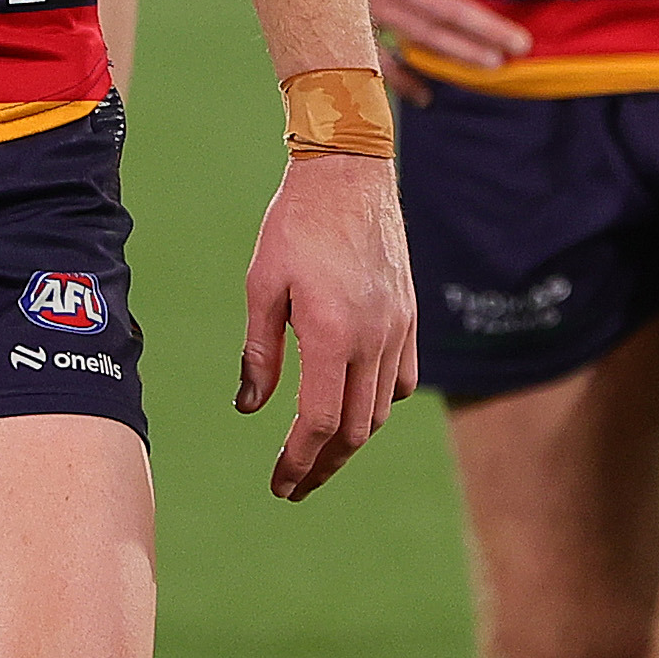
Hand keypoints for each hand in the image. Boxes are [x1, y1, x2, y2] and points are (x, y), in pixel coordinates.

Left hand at [237, 150, 414, 501]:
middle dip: (323, 464)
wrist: (349, 173)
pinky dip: (377, 405)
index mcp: (332, 334)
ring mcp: (398, 329)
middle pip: (354, 429)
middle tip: (295, 484)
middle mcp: (373, 339)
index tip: (281, 484)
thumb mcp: (262, 286)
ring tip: (319, 454)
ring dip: (350, 440)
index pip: (318, 422)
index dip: (299, 462)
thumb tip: (250, 407)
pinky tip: (352, 406)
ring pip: (380, 411)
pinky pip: (402, 381)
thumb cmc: (296, 224)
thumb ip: (260, 352)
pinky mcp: (409, 316)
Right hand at [356, 0, 534, 90]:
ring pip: (424, 39)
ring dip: (460, 54)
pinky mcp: (351, 32)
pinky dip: (403, 81)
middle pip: (449, 9)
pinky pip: (381, 63)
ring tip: (493, 66)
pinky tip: (426, 96)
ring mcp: (371, 13)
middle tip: (521, 43)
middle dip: (487, 28)